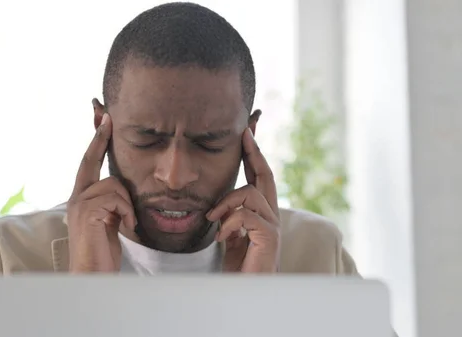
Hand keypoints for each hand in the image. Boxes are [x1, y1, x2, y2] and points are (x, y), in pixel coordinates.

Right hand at [66, 113, 136, 272]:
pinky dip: (127, 212)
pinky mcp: (87, 211)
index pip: (88, 162)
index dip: (95, 140)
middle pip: (91, 160)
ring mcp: (79, 203)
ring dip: (128, 204)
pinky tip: (127, 227)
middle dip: (99, 136)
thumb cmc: (103, 250)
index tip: (102, 118)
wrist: (92, 274)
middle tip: (107, 115)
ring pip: (113, 184)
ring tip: (128, 223)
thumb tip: (123, 187)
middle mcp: (76, 196)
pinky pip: (116, 198)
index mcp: (81, 197)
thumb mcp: (110, 220)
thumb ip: (111, 201)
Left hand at [206, 128, 279, 272]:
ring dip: (225, 203)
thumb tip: (216, 203)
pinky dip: (228, 222)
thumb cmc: (238, 266)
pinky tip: (221, 236)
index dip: (254, 152)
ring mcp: (273, 225)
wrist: (246, 291)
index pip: (258, 176)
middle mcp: (271, 214)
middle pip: (265, 174)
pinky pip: (246, 215)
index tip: (247, 130)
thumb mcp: (229, 234)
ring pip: (250, 193)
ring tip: (213, 221)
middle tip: (245, 132)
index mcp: (260, 212)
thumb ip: (229, 216)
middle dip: (254, 151)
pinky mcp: (269, 237)